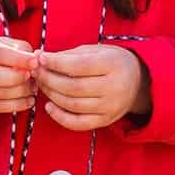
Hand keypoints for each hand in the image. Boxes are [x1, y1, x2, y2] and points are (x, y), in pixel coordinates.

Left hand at [35, 44, 151, 131]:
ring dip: (51, 95)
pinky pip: (78, 123)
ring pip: (73, 105)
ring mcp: (110, 107)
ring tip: (41, 85)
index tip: (41, 57)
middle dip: (49, 79)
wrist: (138, 81)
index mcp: (112, 64)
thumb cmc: (112, 62)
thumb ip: (70, 54)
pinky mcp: (105, 121)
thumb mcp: (96, 51)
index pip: (79, 66)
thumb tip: (41, 56)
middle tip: (36, 72)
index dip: (57, 62)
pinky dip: (60, 117)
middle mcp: (114, 87)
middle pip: (73, 87)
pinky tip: (49, 106)